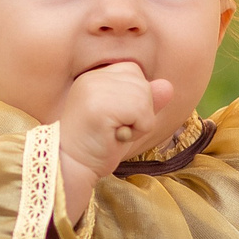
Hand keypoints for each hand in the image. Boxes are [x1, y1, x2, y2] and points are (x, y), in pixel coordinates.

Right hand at [57, 62, 175, 218]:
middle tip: (114, 130)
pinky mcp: (99, 106)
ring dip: (138, 123)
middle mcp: (93, 77)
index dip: (135, 98)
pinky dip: (137, 131)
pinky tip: (115, 137)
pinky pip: (141, 113)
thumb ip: (146, 102)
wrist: (71, 167)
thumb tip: (168, 85)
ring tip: (114, 133)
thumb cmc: (97, 146)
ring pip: (144, 97)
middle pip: (142, 83)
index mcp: (95, 76)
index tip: (114, 118)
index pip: (133, 71)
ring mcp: (94, 89)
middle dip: (139, 112)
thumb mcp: (127, 120)